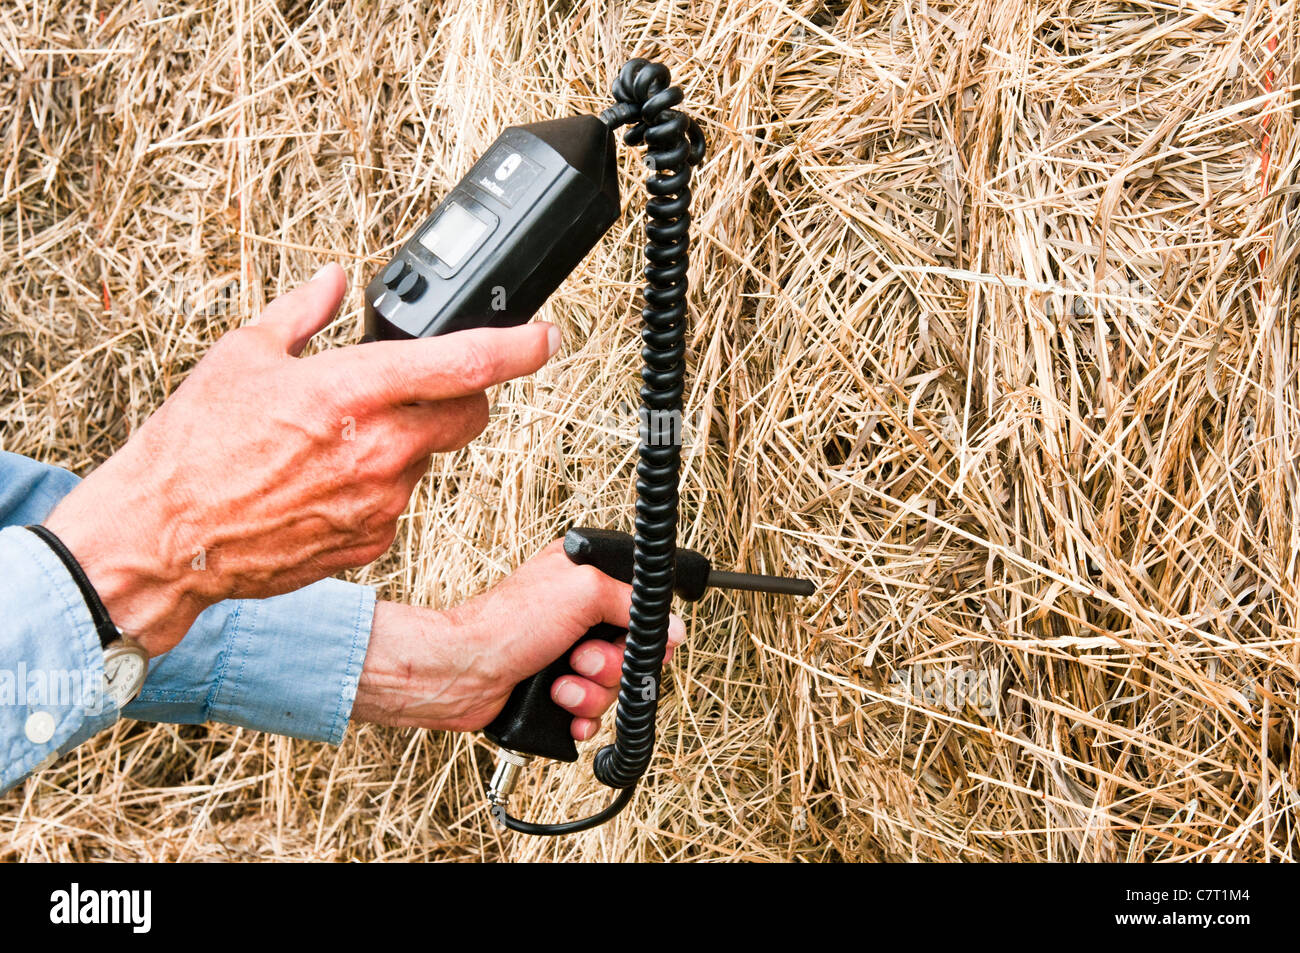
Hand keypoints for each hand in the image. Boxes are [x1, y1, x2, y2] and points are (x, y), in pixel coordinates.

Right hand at [44, 264, 559, 655]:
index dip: (520, 347)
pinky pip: (398, 500)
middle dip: (462, 396)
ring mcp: (380, 499)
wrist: (164, 538)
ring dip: (406, 441)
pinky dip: (378, 483)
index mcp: (354, 390)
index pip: (467, 363)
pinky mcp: (372, 538)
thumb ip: (302, 313)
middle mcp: (379, 447)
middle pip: (471, 415)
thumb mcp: (243, 355)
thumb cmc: (194, 448)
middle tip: (422, 386)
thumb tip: (332, 282)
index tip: (545, 336)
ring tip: (338, 440)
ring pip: (430, 457)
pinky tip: (327, 479)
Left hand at [351, 540, 686, 740]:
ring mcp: (565, 655)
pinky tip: (561, 707)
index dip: (643, 627)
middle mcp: (576, 615)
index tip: (638, 640)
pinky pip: (592, 712)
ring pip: (612, 684)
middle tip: (582, 657)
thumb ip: (632, 601)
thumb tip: (670, 626)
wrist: (462, 673)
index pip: (637, 602)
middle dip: (611, 663)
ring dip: (592, 692)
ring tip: (561, 684)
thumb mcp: (582, 590)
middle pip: (630, 649)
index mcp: (582, 579)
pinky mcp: (555, 691)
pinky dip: (581, 714)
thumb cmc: (507, 623)